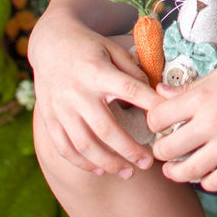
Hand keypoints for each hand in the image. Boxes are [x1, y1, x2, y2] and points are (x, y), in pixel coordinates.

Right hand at [29, 10, 161, 177]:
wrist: (49, 43)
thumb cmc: (88, 46)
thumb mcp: (112, 49)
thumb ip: (132, 70)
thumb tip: (154, 92)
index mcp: (97, 71)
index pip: (129, 89)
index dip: (149, 104)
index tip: (167, 121)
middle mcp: (77, 92)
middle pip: (105, 129)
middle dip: (129, 150)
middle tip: (148, 162)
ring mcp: (61, 108)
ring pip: (84, 145)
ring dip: (108, 163)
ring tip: (128, 172)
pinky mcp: (49, 118)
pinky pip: (64, 148)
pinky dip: (82, 163)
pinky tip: (100, 170)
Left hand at [147, 45, 216, 192]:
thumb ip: (188, 88)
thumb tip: (160, 92)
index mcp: (201, 97)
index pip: (156, 118)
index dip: (153, 124)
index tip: (160, 126)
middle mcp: (212, 121)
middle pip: (166, 149)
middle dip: (161, 152)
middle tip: (165, 151)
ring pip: (187, 171)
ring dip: (176, 172)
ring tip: (176, 170)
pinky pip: (216, 181)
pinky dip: (206, 181)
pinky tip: (206, 173)